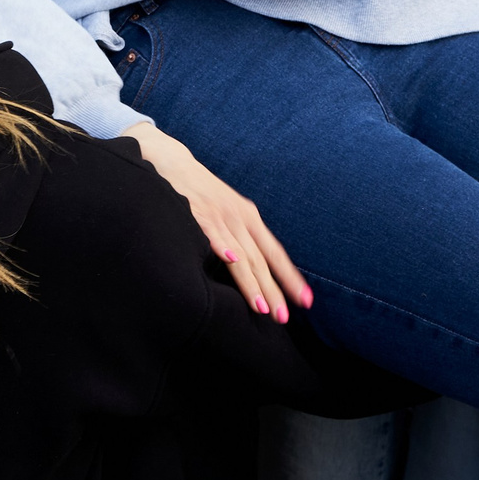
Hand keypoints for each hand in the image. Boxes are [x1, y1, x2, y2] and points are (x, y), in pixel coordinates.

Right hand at [125, 123, 308, 324]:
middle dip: (273, 291)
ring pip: (239, 254)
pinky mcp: (197, 212)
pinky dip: (222, 245)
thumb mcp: (227, 211)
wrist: (172, 161)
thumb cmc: (200, 193)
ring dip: (252, 281)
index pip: (274, 253)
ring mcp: (219, 215)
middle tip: (283, 319)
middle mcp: (239, 217)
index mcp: (248, 217)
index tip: (306, 301)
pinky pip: (211, 232)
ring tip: (262, 307)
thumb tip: (252, 269)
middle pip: (260, 260)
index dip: (290, 277)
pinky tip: (230, 259)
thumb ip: (239, 237)